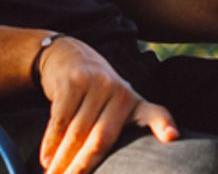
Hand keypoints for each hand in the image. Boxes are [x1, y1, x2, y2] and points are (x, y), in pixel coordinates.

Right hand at [38, 38, 177, 173]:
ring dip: (63, 160)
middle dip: (83, 167)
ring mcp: (96, 83)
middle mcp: (119, 91)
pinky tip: (46, 159)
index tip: (172, 137)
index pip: (154, 115)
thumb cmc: (96, 92)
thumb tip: (109, 171)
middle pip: (102, 139)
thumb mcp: (116, 104)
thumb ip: (120, 131)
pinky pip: (60, 120)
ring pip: (77, 133)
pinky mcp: (72, 81)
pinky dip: (51, 143)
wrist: (70, 55)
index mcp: (134, 102)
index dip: (164, 126)